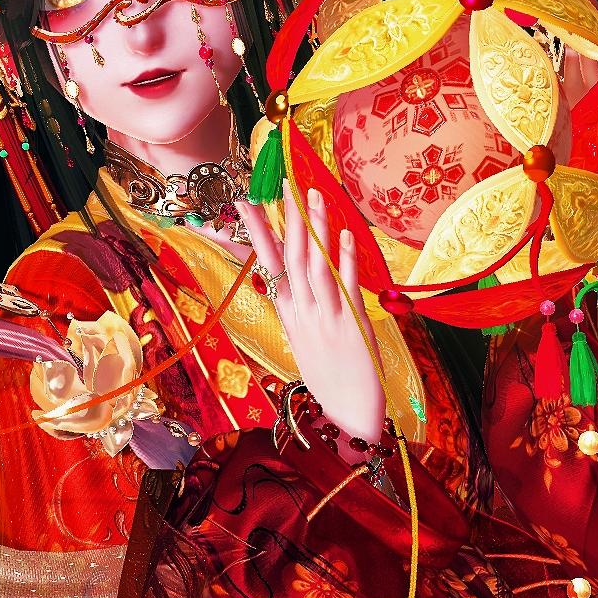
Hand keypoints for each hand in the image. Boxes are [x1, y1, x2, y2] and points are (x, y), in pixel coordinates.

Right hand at [240, 186, 386, 447]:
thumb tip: (289, 282)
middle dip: (289, 218)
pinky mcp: (350, 325)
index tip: (246, 202)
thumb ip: (299, 308)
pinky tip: (346, 234)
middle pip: (290, 256)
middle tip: (288, 184)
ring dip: (316, 228)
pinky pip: (346, 285)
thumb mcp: (304, 339)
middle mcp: (302, 311)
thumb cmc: (329, 377)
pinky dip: (345, 258)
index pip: (267, 262)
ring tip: (315, 195)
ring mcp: (324, 317)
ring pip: (315, 264)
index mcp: (288, 312)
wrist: (346, 413)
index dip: (257, 231)